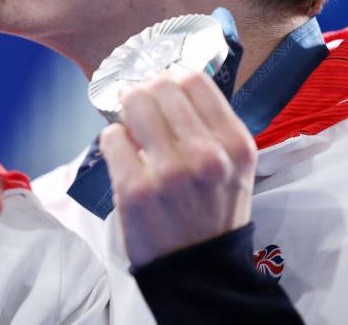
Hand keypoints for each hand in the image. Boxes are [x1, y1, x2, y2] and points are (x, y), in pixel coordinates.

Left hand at [99, 69, 256, 268]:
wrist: (198, 270)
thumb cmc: (213, 211)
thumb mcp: (233, 167)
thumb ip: (209, 125)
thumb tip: (167, 82)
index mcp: (235, 145)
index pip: (194, 80)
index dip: (171, 76)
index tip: (161, 85)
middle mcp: (206, 155)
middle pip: (160, 87)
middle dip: (145, 89)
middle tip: (139, 100)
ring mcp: (169, 172)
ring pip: (134, 104)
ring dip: (127, 109)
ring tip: (130, 123)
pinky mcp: (135, 189)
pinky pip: (112, 137)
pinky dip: (113, 140)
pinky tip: (123, 153)